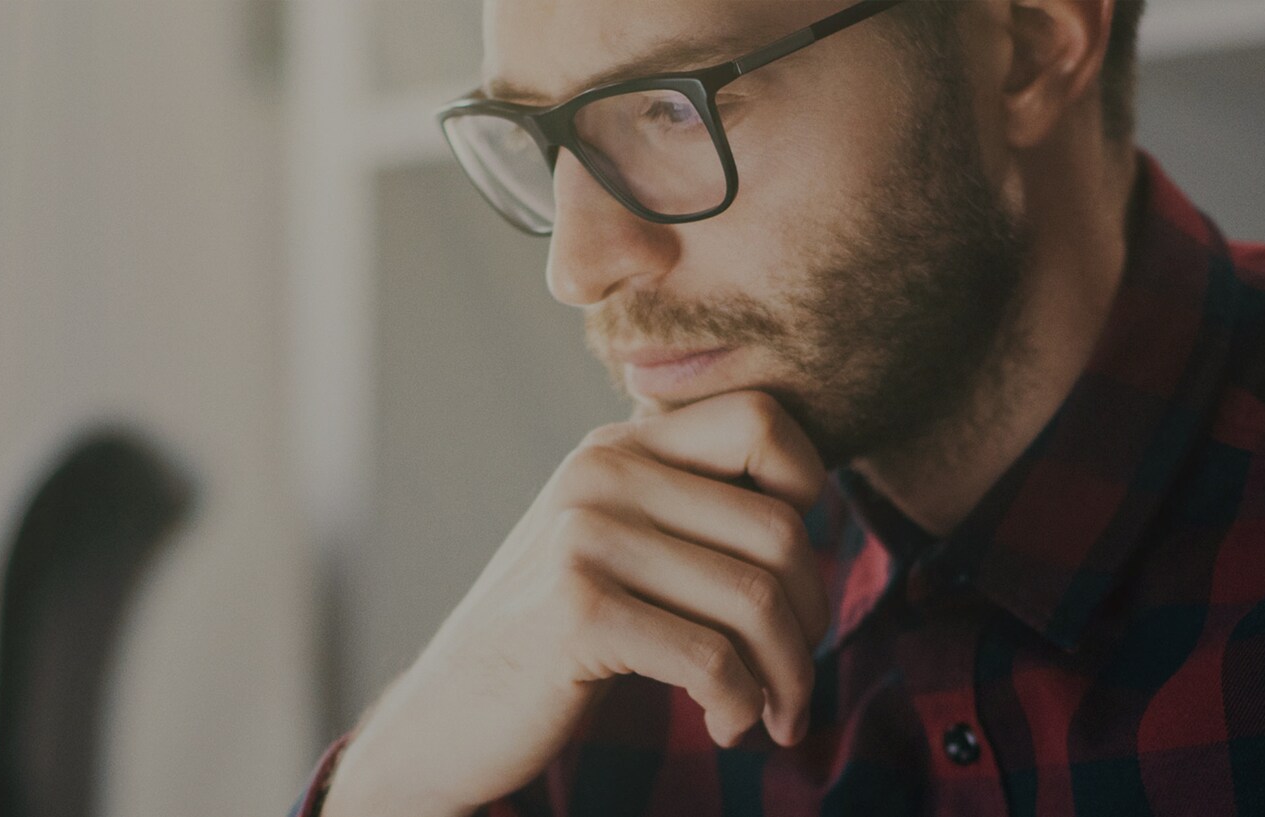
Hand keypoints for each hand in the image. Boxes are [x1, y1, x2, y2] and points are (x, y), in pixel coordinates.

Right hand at [323, 391, 830, 816]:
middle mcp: (600, 473)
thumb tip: (814, 510)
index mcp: (618, 447)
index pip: (762, 419)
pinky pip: (712, 658)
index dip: (808, 493)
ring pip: (755, 600)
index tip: (789, 572)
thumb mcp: (620, 546)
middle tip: (791, 681)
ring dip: (785, 678)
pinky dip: (738, 704)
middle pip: (778, 530)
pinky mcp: (578, 612)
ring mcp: (583, 538)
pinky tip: (724, 725)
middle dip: (808, 621)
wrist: (450, 715)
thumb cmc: (562, 639)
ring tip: (770, 715)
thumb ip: (689, 507)